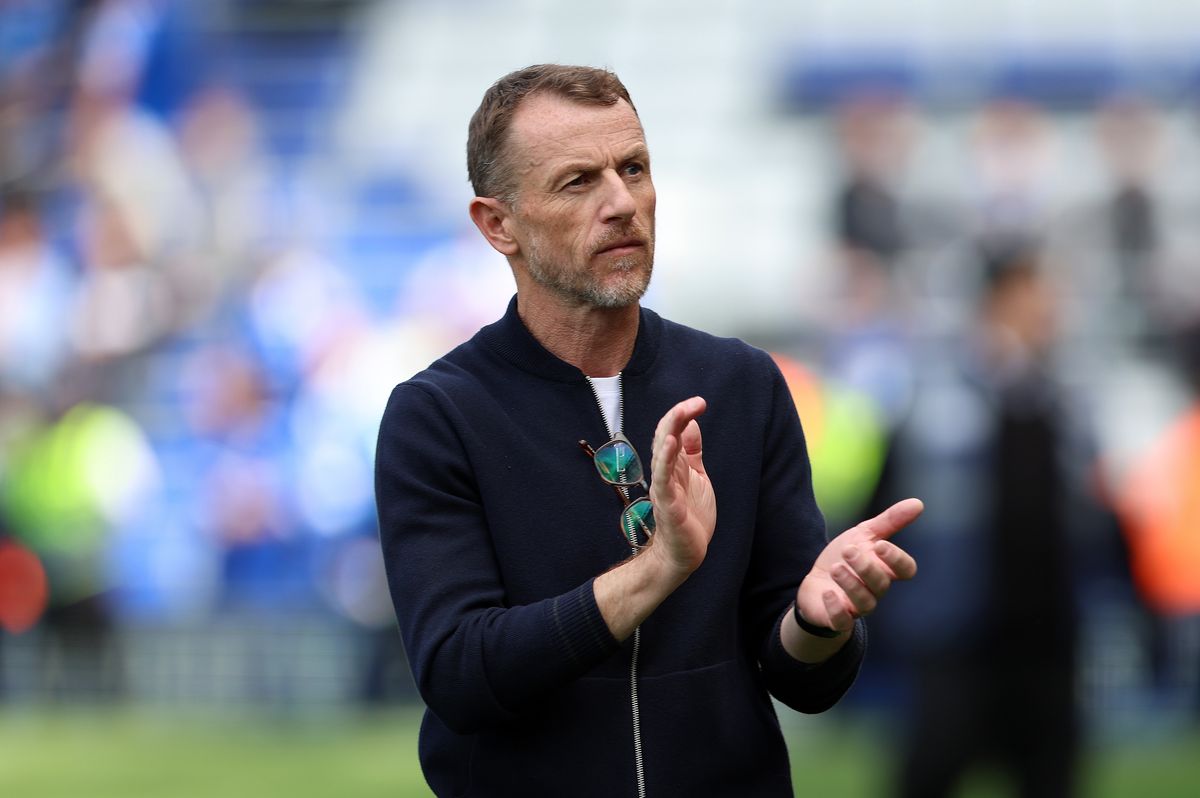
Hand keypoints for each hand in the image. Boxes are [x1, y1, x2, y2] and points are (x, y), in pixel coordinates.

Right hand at [645, 396, 716, 575]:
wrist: (685, 551)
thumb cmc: (689, 514)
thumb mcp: (696, 475)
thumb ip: (692, 451)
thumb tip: (691, 424)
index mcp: (673, 464)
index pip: (672, 431)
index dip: (683, 414)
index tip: (699, 402)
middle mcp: (665, 472)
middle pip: (665, 437)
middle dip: (677, 417)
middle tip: (694, 403)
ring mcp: (664, 488)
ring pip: (662, 454)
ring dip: (669, 433)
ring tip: (679, 414)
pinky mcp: (668, 504)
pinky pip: (663, 480)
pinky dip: (665, 461)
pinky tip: (672, 445)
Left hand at [795, 499, 921, 633]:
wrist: (815, 581)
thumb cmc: (844, 557)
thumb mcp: (864, 534)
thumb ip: (890, 521)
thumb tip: (918, 503)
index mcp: (885, 569)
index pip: (906, 569)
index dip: (897, 559)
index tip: (880, 545)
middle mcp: (875, 590)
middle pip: (882, 583)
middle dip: (866, 567)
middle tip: (848, 550)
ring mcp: (858, 606)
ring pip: (865, 602)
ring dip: (850, 584)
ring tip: (835, 568)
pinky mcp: (838, 618)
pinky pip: (843, 621)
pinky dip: (836, 609)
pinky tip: (828, 593)